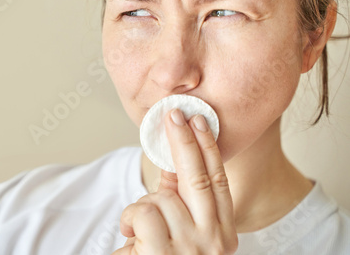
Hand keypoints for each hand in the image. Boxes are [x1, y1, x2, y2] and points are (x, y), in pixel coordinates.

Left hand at [112, 109, 237, 254]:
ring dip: (143, 207)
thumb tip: (171, 165)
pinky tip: (132, 237)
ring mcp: (193, 248)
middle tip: (174, 113)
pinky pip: (144, 212)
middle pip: (200, 178)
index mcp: (223, 234)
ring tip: (140, 231)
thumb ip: (179, 202)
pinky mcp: (166, 254)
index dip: (209, 149)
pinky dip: (130, 219)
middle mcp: (215, 241)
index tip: (199, 122)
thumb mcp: (182, 235)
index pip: (219, 182)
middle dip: (185, 141)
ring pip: (162, 198)